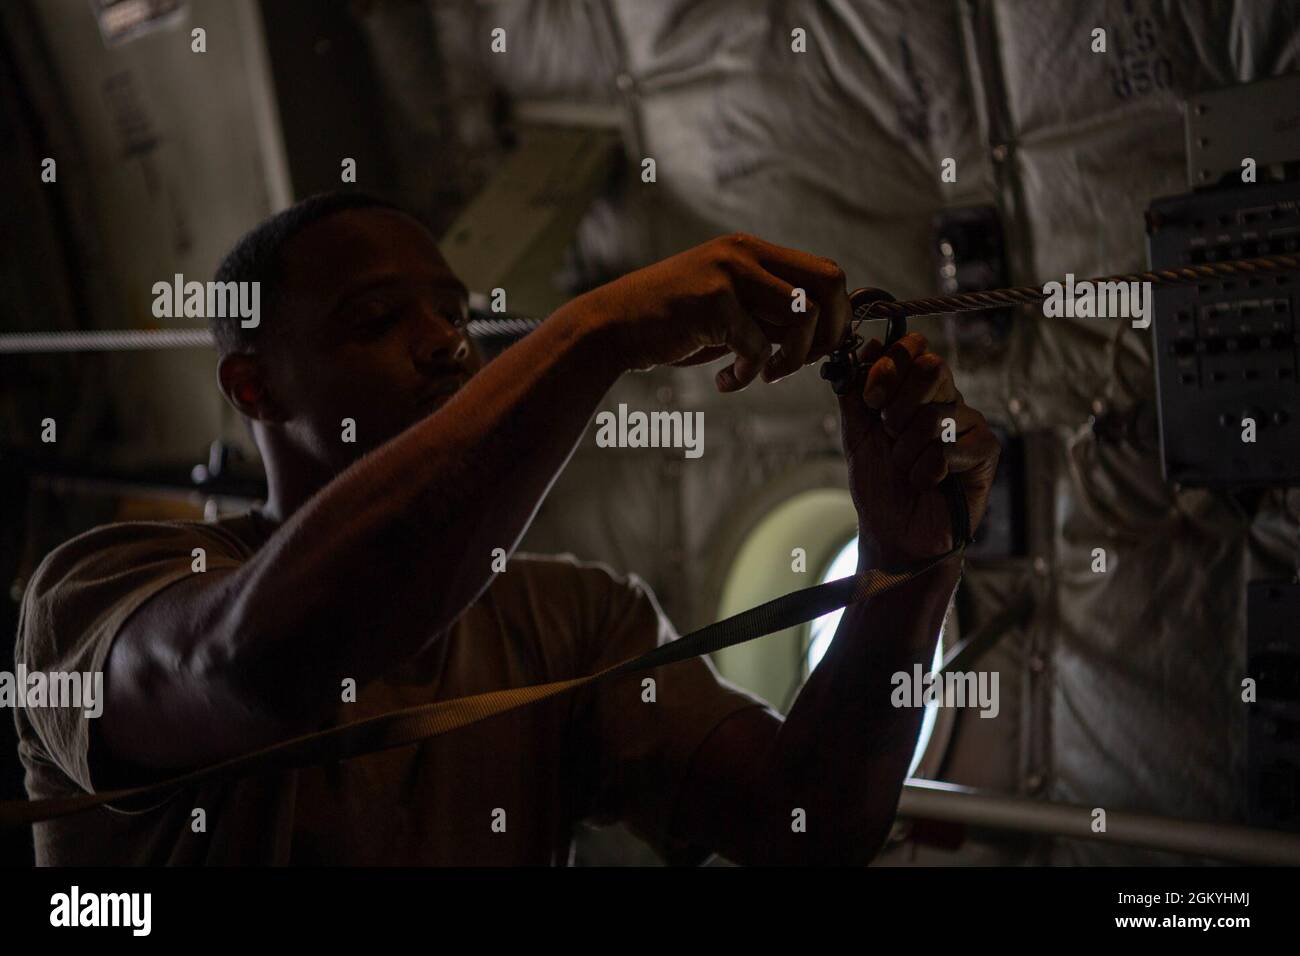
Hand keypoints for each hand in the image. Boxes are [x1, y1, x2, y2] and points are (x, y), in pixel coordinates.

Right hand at [575, 233, 850, 390]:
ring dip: (789, 360)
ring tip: (762, 375)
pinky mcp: (712, 301)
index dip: (836, 316)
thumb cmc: (674, 324)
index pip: (827, 273)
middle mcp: (745, 253)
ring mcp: (729, 273)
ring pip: (803, 317)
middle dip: (828, 333)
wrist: (613, 326)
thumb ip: (772, 312)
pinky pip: (757, 347)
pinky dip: (746, 375)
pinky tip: (724, 381)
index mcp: (753, 251)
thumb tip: (828, 333)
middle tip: (802, 363)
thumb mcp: (731, 309)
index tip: (815, 349)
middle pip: (830, 284)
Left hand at [838, 333, 999, 565]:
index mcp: (916, 390)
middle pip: (932, 369)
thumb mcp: (856, 432)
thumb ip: (856, 389)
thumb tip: (868, 344)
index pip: (913, 348)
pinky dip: (926, 471)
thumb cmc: (879, 484)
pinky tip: (929, 483)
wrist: (894, 532)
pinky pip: (949, 448)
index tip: (870, 399)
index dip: (889, 367)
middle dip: (897, 408)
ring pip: (935, 415)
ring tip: (907, 469)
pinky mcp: (986, 450)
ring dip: (906, 451)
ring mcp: (969, 423)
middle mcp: (946, 400)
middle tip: (889, 435)